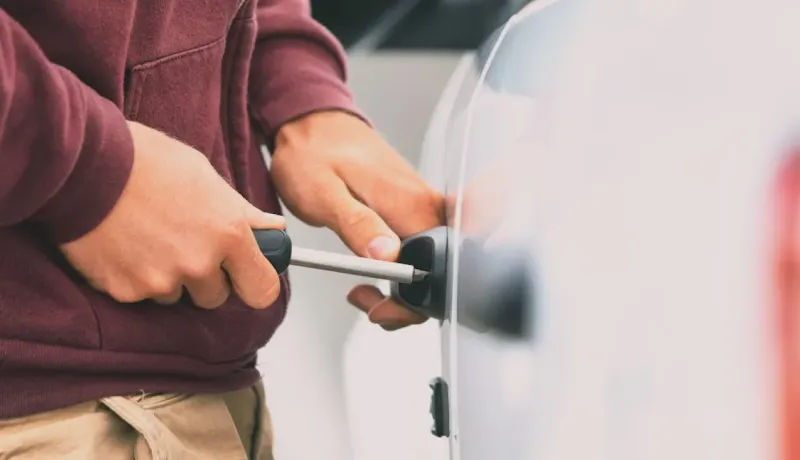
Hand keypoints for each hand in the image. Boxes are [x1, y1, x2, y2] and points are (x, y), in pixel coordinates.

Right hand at [60, 121, 283, 308]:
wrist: (83, 164)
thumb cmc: (146, 160)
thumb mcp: (205, 176)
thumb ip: (242, 212)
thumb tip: (272, 229)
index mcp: (229, 234)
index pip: (263, 289)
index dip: (255, 283)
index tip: (247, 277)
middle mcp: (200, 264)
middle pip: (216, 297)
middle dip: (206, 278)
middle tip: (184, 244)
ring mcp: (162, 282)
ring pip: (177, 296)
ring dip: (169, 278)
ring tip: (149, 238)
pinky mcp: (126, 291)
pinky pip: (141, 295)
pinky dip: (135, 277)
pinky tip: (125, 245)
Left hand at [271, 111, 444, 329]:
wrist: (313, 122)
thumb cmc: (313, 153)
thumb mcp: (323, 193)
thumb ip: (358, 225)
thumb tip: (388, 258)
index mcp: (410, 204)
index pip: (435, 268)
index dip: (412, 300)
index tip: (380, 306)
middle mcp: (426, 204)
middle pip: (440, 272)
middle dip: (408, 302)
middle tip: (367, 301)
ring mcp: (423, 205)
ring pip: (432, 264)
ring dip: (402, 290)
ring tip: (363, 290)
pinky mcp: (414, 207)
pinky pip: (421, 248)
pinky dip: (401, 270)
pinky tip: (375, 269)